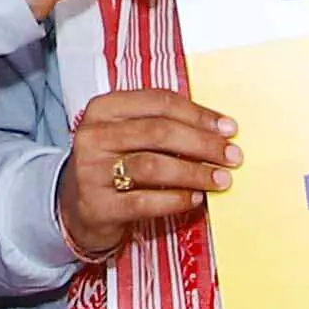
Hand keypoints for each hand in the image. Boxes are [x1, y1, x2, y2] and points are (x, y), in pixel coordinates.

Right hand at [56, 83, 236, 260]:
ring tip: (220, 180)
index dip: (198, 114)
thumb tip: (219, 130)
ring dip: (194, 173)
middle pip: (159, 132)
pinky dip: (175, 200)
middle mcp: (94, 136)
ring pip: (153, 166)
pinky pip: (145, 201)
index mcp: (104, 108)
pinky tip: (195, 199)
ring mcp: (92, 171)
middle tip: (232, 156)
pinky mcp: (98, 205)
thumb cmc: (115, 164)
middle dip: (202, 144)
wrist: (76, 206)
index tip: (228, 128)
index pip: (158, 102)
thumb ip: (163, 125)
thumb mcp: (129, 135)